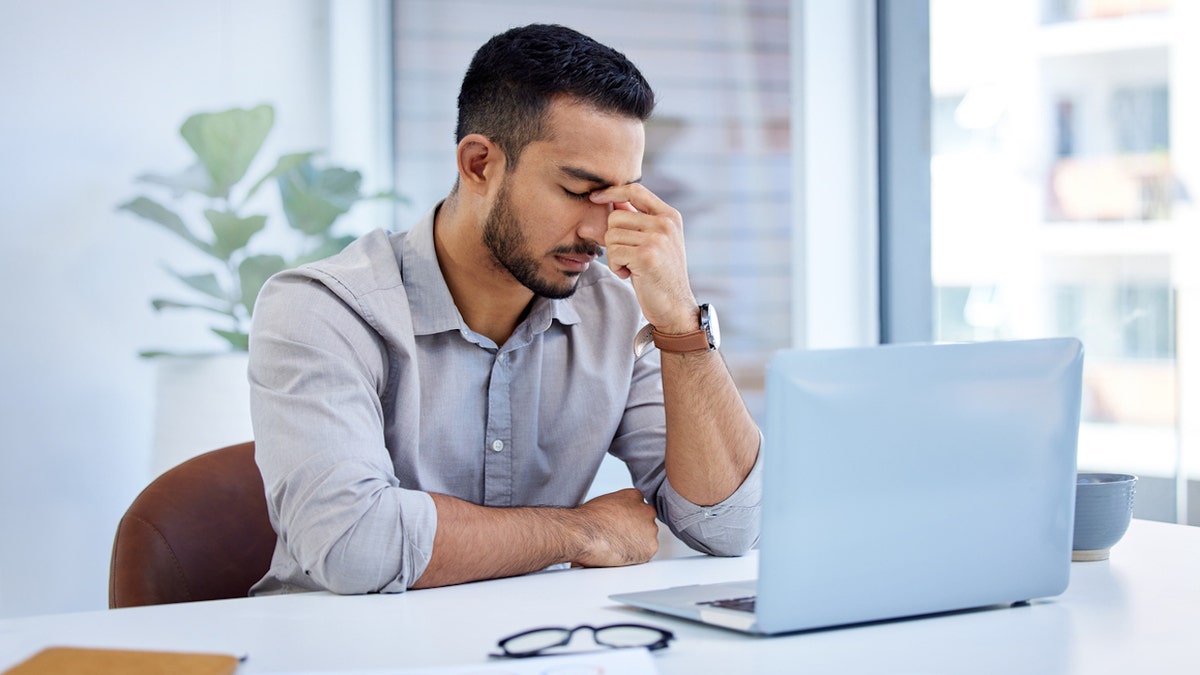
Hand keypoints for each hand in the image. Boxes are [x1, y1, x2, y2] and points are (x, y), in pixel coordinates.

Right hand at [570, 488, 658, 566]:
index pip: (639, 508)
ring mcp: (650, 528)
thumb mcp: (603, 503)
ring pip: (647, 539)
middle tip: (618, 538)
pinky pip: (646, 554)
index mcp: (634, 496)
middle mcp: (646, 510)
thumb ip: (618, 507)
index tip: (620, 526)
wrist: (582, 534)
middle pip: (645, 523)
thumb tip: (617, 518)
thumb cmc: (586, 520)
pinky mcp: (650, 547)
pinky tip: (620, 553)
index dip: (628, 520)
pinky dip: (635, 557)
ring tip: (616, 546)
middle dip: (634, 531)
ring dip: (635, 544)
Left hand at [590, 185, 698, 334]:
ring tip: (630, 266)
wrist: (675, 305)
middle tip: (626, 257)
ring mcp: (658, 238)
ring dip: (614, 255)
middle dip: (612, 239)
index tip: (594, 197)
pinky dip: (615, 267)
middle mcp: (666, 223)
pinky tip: (630, 274)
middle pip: (615, 217)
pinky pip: (613, 253)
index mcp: (669, 215)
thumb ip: (633, 221)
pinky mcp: (647, 255)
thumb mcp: (651, 242)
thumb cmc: (659, 274)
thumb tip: (601, 202)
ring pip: (611, 235)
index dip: (611, 191)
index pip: (635, 190)